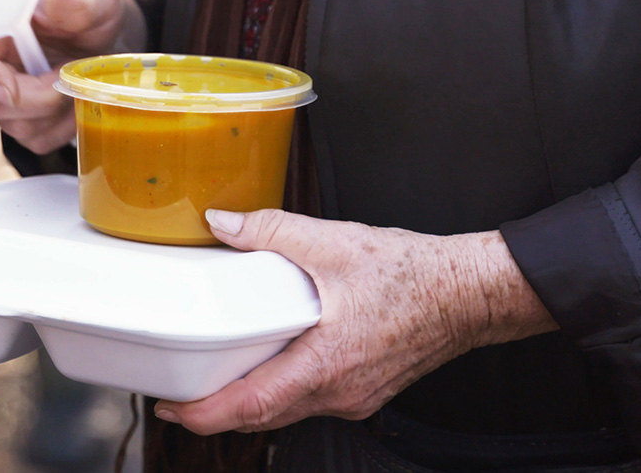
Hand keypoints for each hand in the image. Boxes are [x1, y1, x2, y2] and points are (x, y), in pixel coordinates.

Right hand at [0, 0, 144, 153]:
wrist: (111, 42)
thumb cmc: (93, 12)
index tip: (9, 88)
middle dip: (34, 99)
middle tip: (69, 74)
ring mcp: (5, 98)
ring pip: (16, 125)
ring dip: (55, 110)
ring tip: (78, 79)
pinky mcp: (26, 123)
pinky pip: (39, 139)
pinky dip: (65, 125)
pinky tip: (77, 99)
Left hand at [153, 209, 556, 434]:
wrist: (469, 294)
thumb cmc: (415, 276)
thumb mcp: (333, 243)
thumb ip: (271, 230)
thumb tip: (224, 223)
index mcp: (326, 364)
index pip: (251, 406)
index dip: (204, 414)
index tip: (171, 409)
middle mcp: (338, 393)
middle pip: (262, 417)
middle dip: (216, 411)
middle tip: (180, 395)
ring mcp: (353, 398)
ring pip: (286, 411)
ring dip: (249, 401)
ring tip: (216, 379)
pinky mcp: (363, 391)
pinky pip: (310, 401)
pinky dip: (280, 390)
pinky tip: (269, 365)